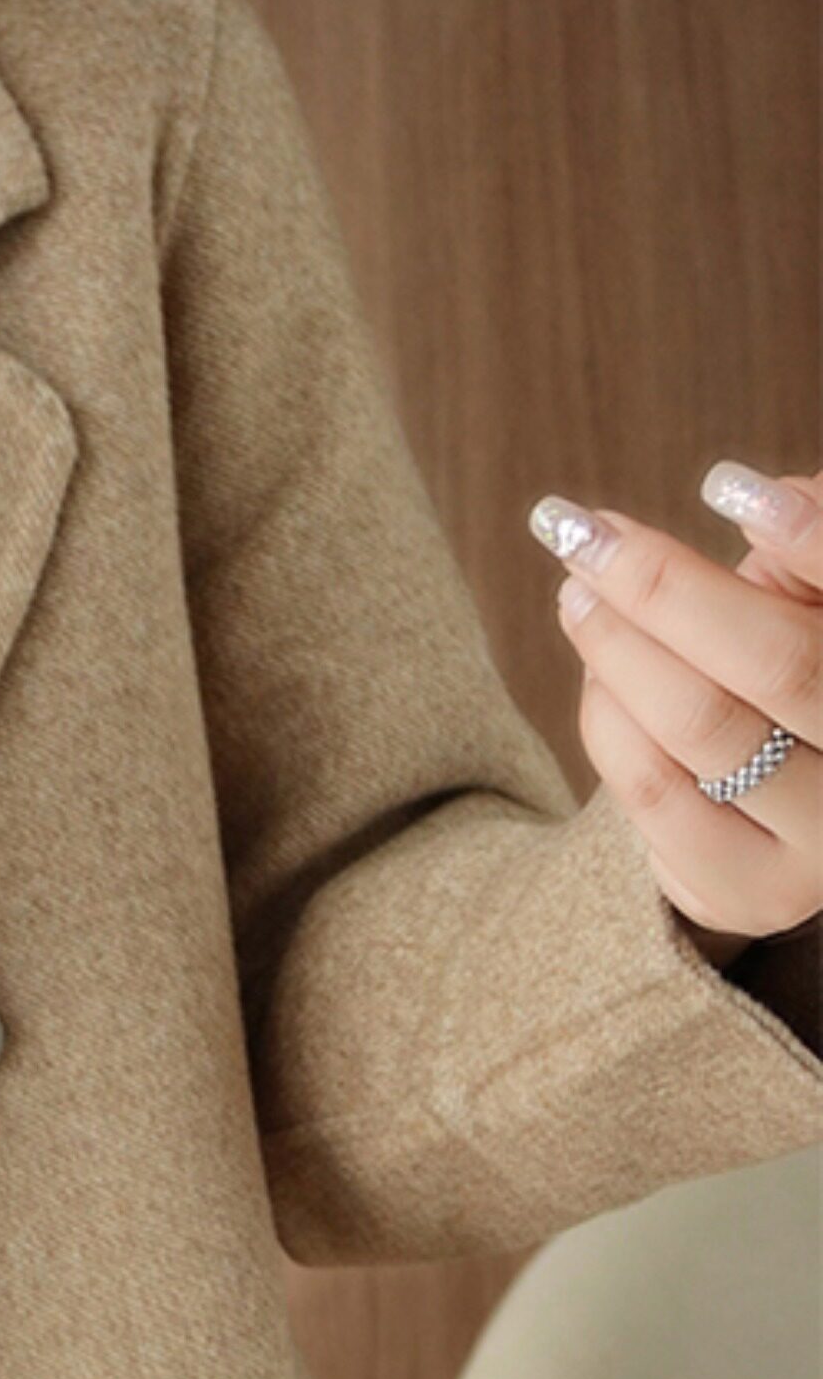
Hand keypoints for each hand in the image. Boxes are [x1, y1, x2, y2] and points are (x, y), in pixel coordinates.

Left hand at [527, 462, 822, 965]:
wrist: (783, 806)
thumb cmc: (800, 663)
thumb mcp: (810, 601)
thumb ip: (805, 549)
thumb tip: (760, 496)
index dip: (809, 534)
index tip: (720, 484)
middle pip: (780, 665)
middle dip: (665, 588)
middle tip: (583, 533)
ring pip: (705, 732)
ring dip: (619, 650)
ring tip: (579, 595)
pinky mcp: (757, 894)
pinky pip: (656, 795)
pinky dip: (612, 722)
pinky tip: (604, 680)